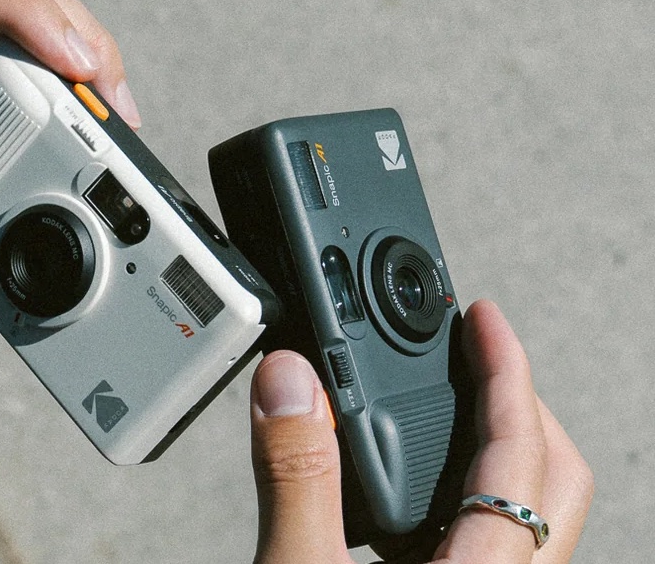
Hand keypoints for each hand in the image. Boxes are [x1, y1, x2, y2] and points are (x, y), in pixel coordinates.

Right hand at [249, 300, 592, 562]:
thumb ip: (296, 479)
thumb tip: (290, 383)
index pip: (522, 447)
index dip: (506, 367)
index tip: (482, 316)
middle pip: (553, 470)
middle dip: (519, 397)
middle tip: (476, 351)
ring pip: (530, 501)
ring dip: (499, 437)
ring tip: (448, 397)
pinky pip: (493, 528)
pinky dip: (467, 480)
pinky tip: (414, 477)